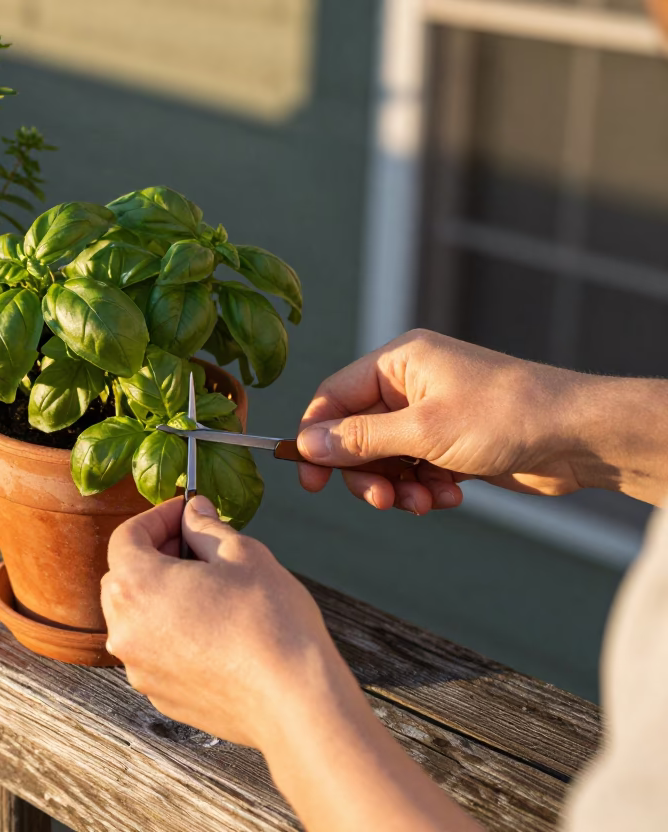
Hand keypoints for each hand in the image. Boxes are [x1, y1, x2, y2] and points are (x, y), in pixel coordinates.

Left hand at [102, 495, 358, 750]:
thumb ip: (207, 528)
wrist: (292, 703)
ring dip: (160, 597)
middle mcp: (125, 629)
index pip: (126, 537)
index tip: (186, 513)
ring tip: (208, 590)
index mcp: (137, 585)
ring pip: (137, 618)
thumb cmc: (270, 623)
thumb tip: (193, 512)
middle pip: (122, 578)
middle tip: (195, 547)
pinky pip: (154, 652)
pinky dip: (171, 634)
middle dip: (154, 555)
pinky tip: (213, 631)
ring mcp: (139, 667)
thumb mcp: (243, 555)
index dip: (157, 518)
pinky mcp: (159, 695)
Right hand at [297, 329, 608, 512]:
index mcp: (400, 363)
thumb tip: (307, 444)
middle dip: (366, 473)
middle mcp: (411, 385)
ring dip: (397, 487)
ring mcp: (432, 414)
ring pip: (385, 458)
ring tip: (423, 503)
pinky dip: (424, 488)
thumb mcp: (423, 430)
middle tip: (381, 500)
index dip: (316, 437)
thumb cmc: (507, 416)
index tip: (309, 479)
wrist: (579, 436)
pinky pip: (415, 470)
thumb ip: (360, 440)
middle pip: (356, 434)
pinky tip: (450, 496)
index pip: (334, 396)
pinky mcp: (451, 442)